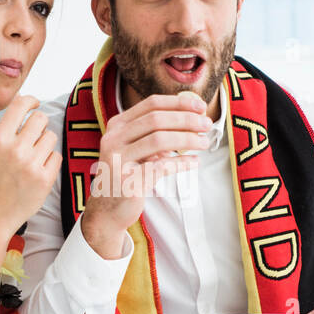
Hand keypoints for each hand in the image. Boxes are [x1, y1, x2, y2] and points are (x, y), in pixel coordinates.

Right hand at [0, 95, 59, 234]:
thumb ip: (8, 130)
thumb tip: (27, 105)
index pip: (19, 105)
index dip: (30, 101)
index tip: (35, 103)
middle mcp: (15, 150)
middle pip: (40, 119)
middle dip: (40, 125)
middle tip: (34, 136)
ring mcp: (31, 164)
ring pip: (51, 137)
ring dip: (45, 144)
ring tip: (34, 157)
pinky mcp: (45, 179)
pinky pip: (56, 156)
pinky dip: (50, 161)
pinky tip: (38, 171)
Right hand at [80, 93, 209, 255]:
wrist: (107, 210)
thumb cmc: (127, 174)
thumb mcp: (134, 147)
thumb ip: (154, 133)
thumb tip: (192, 116)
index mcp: (117, 126)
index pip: (151, 104)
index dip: (179, 103)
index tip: (200, 106)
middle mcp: (114, 139)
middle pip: (157, 120)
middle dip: (187, 120)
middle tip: (207, 124)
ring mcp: (118, 160)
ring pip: (160, 140)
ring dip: (187, 139)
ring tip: (204, 143)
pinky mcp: (128, 181)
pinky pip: (162, 167)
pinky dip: (182, 163)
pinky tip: (194, 162)